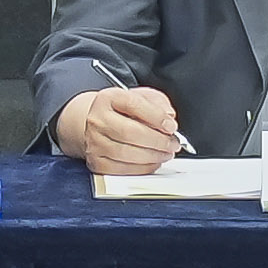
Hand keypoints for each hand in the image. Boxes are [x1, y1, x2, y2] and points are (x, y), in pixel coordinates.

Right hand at [54, 84, 185, 176]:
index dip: (156, 117)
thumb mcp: (141, 97)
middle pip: (129, 132)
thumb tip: (168, 116)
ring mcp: (95, 142)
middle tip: (173, 143)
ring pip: (127, 154)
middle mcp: (97, 119)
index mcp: (109, 98)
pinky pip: (122, 170)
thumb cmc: (122, 111)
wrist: (98, 124)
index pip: (133, 104)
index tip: (171, 126)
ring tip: (166, 153)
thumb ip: (158, 102)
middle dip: (158, 140)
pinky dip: (143, 168)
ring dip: (153, 156)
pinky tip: (153, 162)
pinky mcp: (97, 162)